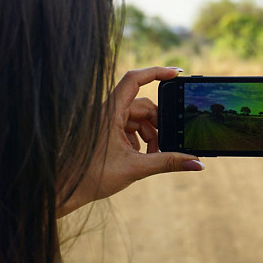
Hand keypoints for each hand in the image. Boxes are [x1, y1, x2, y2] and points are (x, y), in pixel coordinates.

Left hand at [57, 67, 203, 216]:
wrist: (64, 190)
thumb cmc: (91, 177)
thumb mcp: (136, 169)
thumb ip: (168, 163)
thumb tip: (198, 164)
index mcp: (109, 112)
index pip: (134, 79)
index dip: (157, 72)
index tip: (177, 74)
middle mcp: (107, 112)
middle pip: (143, 105)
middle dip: (159, 124)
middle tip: (169, 144)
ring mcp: (106, 121)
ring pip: (137, 119)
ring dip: (150, 135)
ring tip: (154, 156)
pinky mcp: (105, 131)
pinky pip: (129, 128)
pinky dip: (140, 140)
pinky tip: (141, 157)